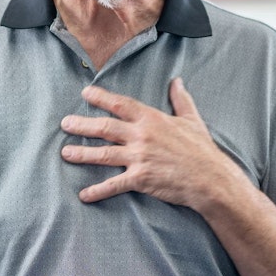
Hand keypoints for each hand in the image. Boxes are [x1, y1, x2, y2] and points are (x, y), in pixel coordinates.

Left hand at [60, 78, 238, 208]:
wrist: (210, 178)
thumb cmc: (202, 149)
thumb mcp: (192, 120)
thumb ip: (181, 99)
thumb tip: (177, 81)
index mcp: (151, 119)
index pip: (120, 104)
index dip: (101, 98)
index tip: (85, 93)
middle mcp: (141, 136)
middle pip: (104, 128)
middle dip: (82, 125)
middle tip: (65, 123)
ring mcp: (139, 158)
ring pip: (104, 154)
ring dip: (82, 154)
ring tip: (65, 153)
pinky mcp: (140, 179)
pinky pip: (114, 185)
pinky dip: (97, 190)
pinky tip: (83, 194)